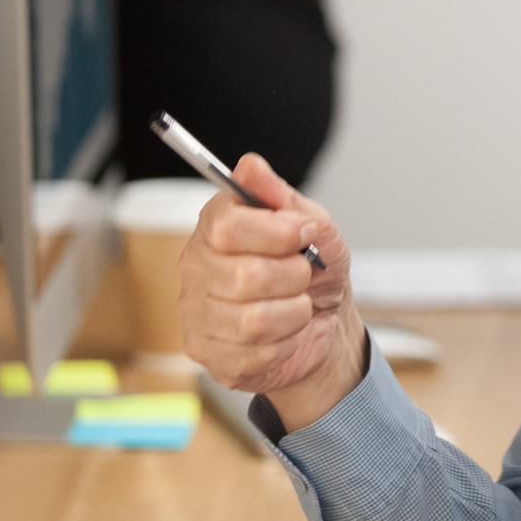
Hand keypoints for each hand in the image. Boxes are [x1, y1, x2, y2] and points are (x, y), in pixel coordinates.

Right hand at [179, 153, 364, 429]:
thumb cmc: (315, 269)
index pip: (227, 226)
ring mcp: (195, 311)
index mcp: (215, 226)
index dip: (276, 232)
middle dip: (294, 277)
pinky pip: (255, 352)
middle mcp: (195, 266)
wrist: (325, 320)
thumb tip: (252, 167)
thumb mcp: (315, 226)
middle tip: (303, 275)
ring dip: (294, 313)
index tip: (304, 233)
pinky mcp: (205, 351)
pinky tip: (284, 333)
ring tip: (297, 305)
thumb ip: (283, 197)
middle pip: (245, 277)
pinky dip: (286, 342)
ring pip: (253, 320)